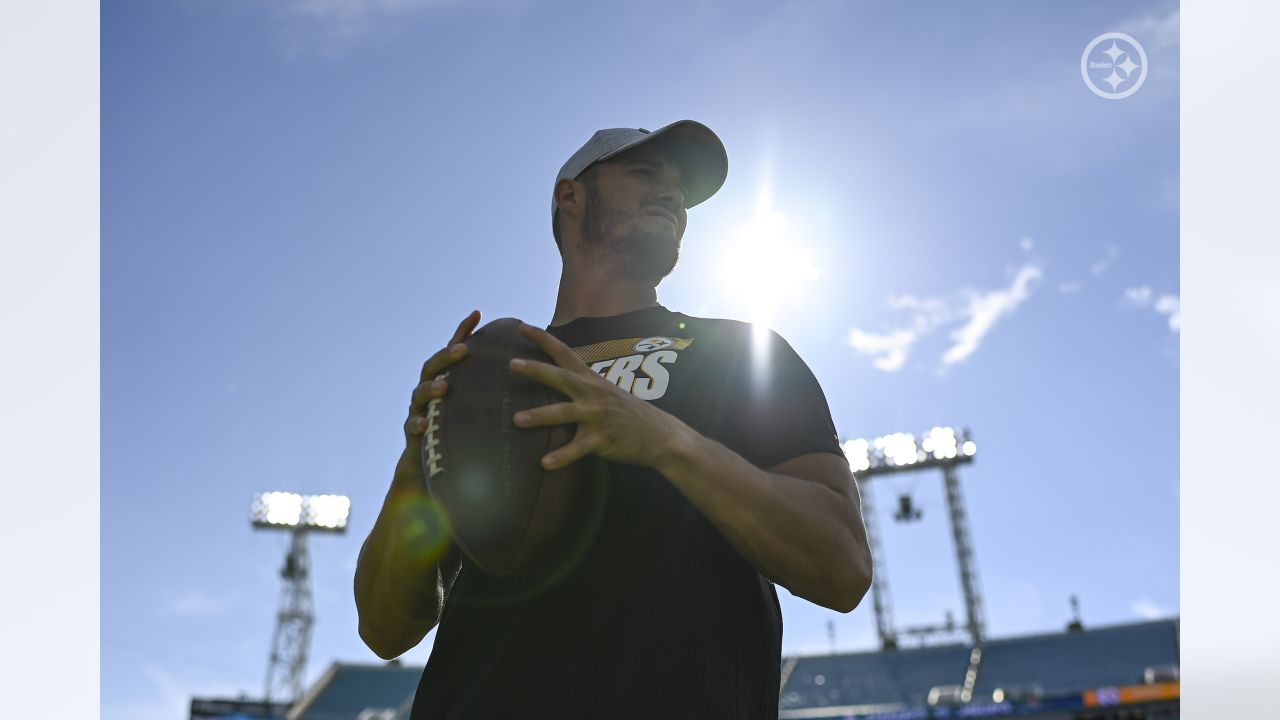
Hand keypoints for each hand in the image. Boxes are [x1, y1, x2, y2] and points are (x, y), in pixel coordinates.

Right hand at [396, 310, 480, 483]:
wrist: (432, 468)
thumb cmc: (463, 436)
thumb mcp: (479, 410)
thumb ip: (494, 391)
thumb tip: (529, 374)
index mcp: (446, 382)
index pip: (454, 352)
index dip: (463, 332)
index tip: (478, 313)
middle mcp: (430, 393)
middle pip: (433, 367)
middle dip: (446, 357)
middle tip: (462, 351)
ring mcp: (419, 411)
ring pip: (419, 394)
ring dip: (430, 388)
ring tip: (442, 388)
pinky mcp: (413, 434)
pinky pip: (412, 426)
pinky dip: (416, 423)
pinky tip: (424, 423)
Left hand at [508, 321, 687, 470]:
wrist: (662, 435)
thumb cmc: (627, 415)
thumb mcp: (606, 392)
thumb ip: (582, 385)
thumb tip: (557, 380)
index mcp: (591, 380)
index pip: (564, 353)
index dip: (542, 338)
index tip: (520, 326)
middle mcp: (593, 393)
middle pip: (560, 377)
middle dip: (535, 369)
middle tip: (511, 364)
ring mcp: (598, 416)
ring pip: (564, 413)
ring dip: (539, 416)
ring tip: (516, 420)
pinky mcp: (603, 439)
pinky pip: (578, 448)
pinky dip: (561, 456)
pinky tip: (544, 463)